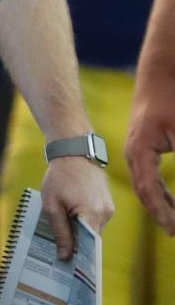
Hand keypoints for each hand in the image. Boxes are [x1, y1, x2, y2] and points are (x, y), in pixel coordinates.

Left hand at [41, 157, 113, 258]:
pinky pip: (95, 218)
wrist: (73, 151)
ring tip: (63, 226)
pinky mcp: (107, 202)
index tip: (67, 263)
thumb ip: (60, 231)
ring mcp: (108, 208)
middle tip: (60, 249)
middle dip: (76, 243)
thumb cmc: (59, 175)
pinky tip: (70, 214)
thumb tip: (65, 256)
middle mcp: (105, 213)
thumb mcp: (52, 203)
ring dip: (79, 229)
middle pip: (90, 238)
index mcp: (91, 214)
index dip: (78, 256)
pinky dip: (84, 219)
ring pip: (92, 228)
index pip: (88, 246)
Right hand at [125, 80, 174, 234]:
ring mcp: (136, 147)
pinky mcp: (143, 144)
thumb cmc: (173, 100)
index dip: (163, 215)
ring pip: (145, 184)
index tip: (174, 232)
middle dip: (161, 214)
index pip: (149, 192)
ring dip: (161, 204)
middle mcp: (133, 152)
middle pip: (144, 192)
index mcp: (140, 151)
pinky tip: (170, 201)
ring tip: (173, 223)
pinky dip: (160, 191)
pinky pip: (148, 174)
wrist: (162, 72)